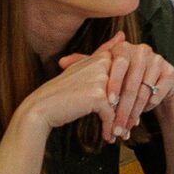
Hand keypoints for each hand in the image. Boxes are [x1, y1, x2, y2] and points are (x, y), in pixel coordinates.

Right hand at [13, 49, 129, 140]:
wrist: (42, 107)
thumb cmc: (63, 90)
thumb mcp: (83, 66)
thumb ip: (103, 52)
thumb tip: (122, 35)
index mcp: (101, 57)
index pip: (126, 77)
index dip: (128, 95)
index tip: (130, 108)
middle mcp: (103, 64)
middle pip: (127, 91)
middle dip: (130, 110)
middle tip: (131, 125)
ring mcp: (101, 79)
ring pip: (122, 104)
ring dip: (123, 122)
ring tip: (122, 133)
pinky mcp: (98, 96)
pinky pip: (112, 115)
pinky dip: (111, 128)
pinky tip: (109, 137)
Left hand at [90, 36, 173, 139]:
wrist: (152, 84)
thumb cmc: (123, 79)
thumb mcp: (103, 72)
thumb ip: (85, 65)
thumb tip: (61, 62)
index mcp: (124, 47)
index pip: (118, 65)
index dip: (113, 85)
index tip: (108, 103)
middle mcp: (142, 50)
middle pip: (132, 82)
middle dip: (123, 107)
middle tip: (116, 125)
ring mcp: (158, 60)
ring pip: (145, 91)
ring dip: (135, 113)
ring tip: (125, 128)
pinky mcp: (170, 72)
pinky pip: (158, 93)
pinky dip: (149, 106)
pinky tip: (139, 117)